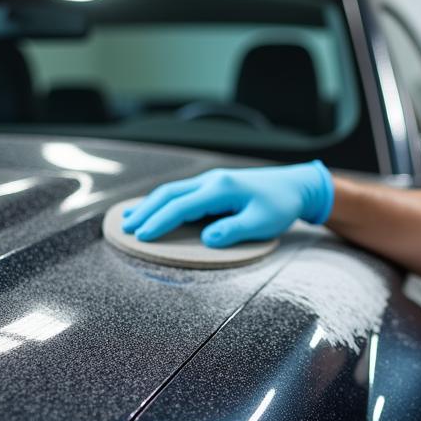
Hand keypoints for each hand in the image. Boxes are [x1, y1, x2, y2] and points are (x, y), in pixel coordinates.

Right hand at [120, 160, 333, 246]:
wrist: (296, 186)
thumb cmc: (281, 206)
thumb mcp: (262, 223)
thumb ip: (234, 231)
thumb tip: (208, 239)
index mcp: (221, 189)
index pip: (182, 206)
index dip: (160, 222)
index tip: (142, 236)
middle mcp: (212, 180)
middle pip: (169, 194)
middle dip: (146, 211)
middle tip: (125, 229)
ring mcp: (211, 180)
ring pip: (172, 190)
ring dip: (150, 204)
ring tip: (129, 220)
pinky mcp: (214, 185)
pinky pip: (181, 192)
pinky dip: (163, 200)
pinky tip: (153, 209)